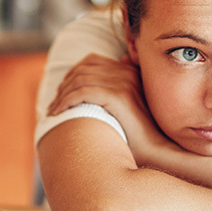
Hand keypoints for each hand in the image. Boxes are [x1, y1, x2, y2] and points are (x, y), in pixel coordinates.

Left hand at [48, 54, 168, 163]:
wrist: (158, 149)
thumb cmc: (140, 134)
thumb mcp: (128, 108)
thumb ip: (119, 90)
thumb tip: (110, 77)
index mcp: (129, 71)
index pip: (91, 61)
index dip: (72, 75)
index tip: (61, 95)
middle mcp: (127, 72)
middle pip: (83, 68)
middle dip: (64, 85)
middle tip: (54, 105)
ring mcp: (124, 82)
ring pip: (80, 79)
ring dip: (62, 95)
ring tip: (54, 111)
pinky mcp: (119, 96)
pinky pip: (83, 91)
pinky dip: (67, 101)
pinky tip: (59, 113)